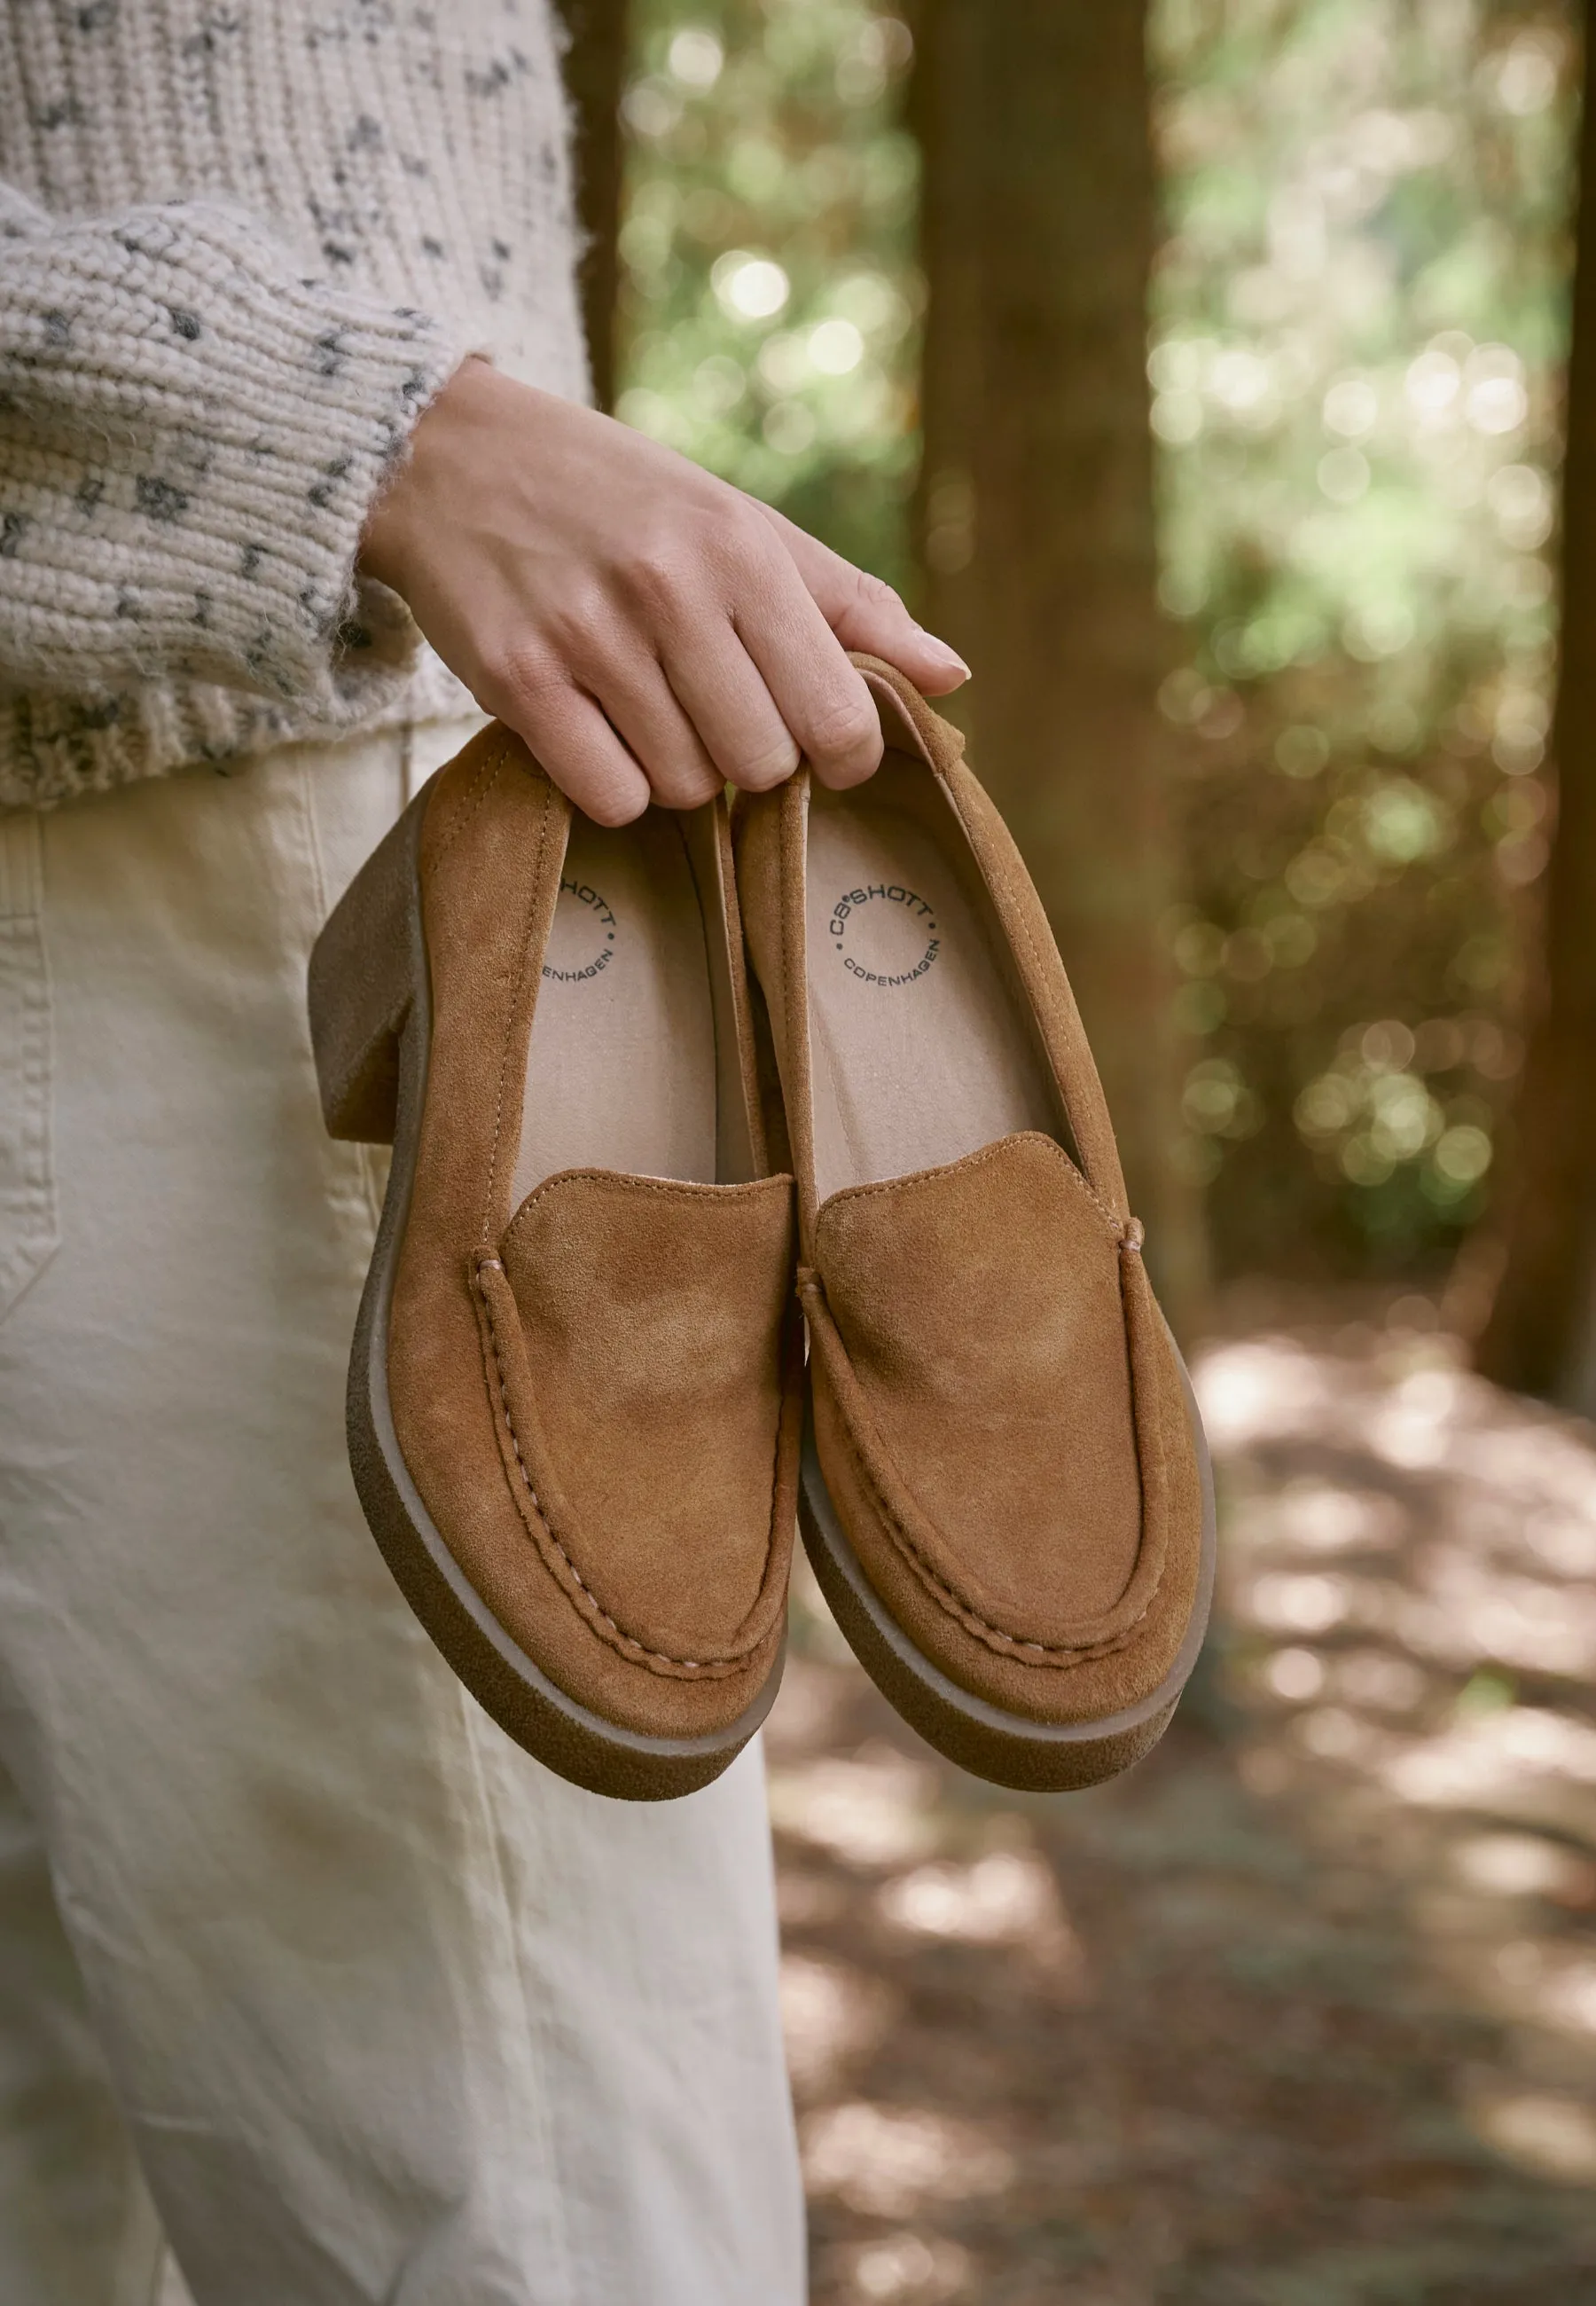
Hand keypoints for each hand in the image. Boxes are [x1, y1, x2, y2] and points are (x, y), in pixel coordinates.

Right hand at [359, 358, 967, 824]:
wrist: (449, 456)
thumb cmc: (620, 498)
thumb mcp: (742, 524)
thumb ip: (849, 605)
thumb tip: (951, 678)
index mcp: (741, 549)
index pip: (837, 714)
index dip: (841, 755)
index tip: (818, 747)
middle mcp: (670, 589)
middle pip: (761, 764)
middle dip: (750, 762)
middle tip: (714, 714)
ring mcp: (588, 637)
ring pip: (685, 788)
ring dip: (676, 770)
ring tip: (645, 705)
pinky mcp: (517, 680)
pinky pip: (609, 797)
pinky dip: (612, 784)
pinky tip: (596, 730)